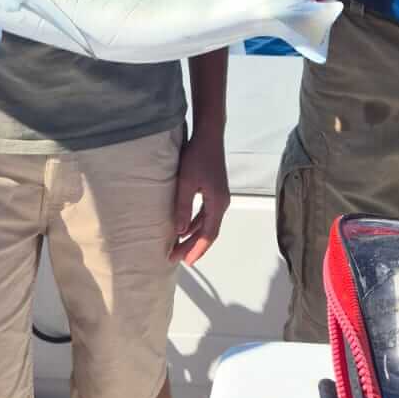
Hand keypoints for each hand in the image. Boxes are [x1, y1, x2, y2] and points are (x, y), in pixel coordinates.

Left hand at [169, 130, 229, 266]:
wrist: (209, 135)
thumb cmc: (197, 156)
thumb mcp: (186, 182)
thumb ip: (183, 207)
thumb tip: (180, 231)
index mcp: (217, 203)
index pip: (208, 234)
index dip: (197, 249)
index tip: (185, 262)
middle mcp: (222, 203)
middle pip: (208, 231)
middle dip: (193, 246)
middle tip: (176, 258)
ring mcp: (219, 197)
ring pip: (207, 223)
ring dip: (194, 236)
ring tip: (179, 247)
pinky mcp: (215, 190)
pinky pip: (206, 214)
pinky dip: (196, 224)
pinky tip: (185, 228)